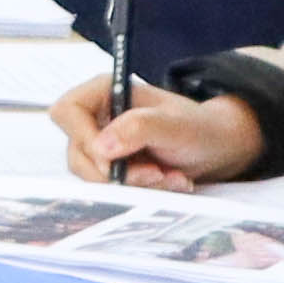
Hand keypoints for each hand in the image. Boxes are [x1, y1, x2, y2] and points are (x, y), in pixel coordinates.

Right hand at [56, 80, 264, 187]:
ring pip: (92, 175)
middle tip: (154, 174)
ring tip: (168, 177)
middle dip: (116, 172)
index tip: (112, 160)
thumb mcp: (175, 125)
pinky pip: (109, 187)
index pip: (67, 112)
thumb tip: (100, 147)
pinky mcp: (110, 167)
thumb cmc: (198, 127)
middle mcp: (96, 118)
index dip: (84, 138)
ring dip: (132, 184)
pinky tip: (166, 181)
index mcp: (104, 92)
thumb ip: (139, 128)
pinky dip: (139, 190)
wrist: (216, 148)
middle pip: (77, 151)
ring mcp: (101, 144)